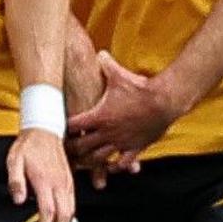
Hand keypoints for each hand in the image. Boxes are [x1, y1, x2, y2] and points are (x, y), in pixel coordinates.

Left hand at [7, 127, 76, 221]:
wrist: (44, 131)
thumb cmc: (28, 146)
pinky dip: (68, 219)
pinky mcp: (69, 182)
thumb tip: (18, 200)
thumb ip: (15, 181)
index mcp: (45, 180)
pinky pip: (72, 205)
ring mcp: (66, 183)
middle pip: (63, 216)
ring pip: (70, 212)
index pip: (48, 211)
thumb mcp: (14, 160)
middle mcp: (59, 184)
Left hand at [66, 58, 171, 174]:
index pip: (73, 125)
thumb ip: (106, 64)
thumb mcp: (119, 74)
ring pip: (99, 159)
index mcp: (99, 116)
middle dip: (72, 150)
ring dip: (89, 162)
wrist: (164, 100)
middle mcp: (107, 132)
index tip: (58, 130)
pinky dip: (115, 167)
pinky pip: (122, 163)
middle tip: (65, 152)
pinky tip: (111, 168)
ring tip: (82, 164)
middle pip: (81, 147)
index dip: (63, 128)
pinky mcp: (135, 147)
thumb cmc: (141, 88)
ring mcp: (121, 142)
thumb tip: (100, 53)